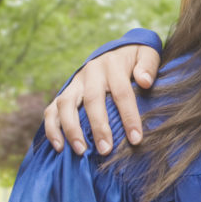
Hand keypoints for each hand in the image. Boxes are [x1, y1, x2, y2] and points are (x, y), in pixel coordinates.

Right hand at [43, 45, 159, 154]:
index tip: (135, 139)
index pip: (121, 93)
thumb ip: (148, 66)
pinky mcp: (65, 92)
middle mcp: (90, 73)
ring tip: (81, 151)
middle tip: (105, 150)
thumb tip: (145, 81)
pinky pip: (52, 110)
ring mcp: (75, 83)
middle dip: (98, 127)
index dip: (129, 117)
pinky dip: (52, 129)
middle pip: (91, 100)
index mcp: (112, 65)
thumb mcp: (147, 54)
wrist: (116, 50)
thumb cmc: (135, 59)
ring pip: (66, 105)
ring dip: (71, 129)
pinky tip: (59, 147)